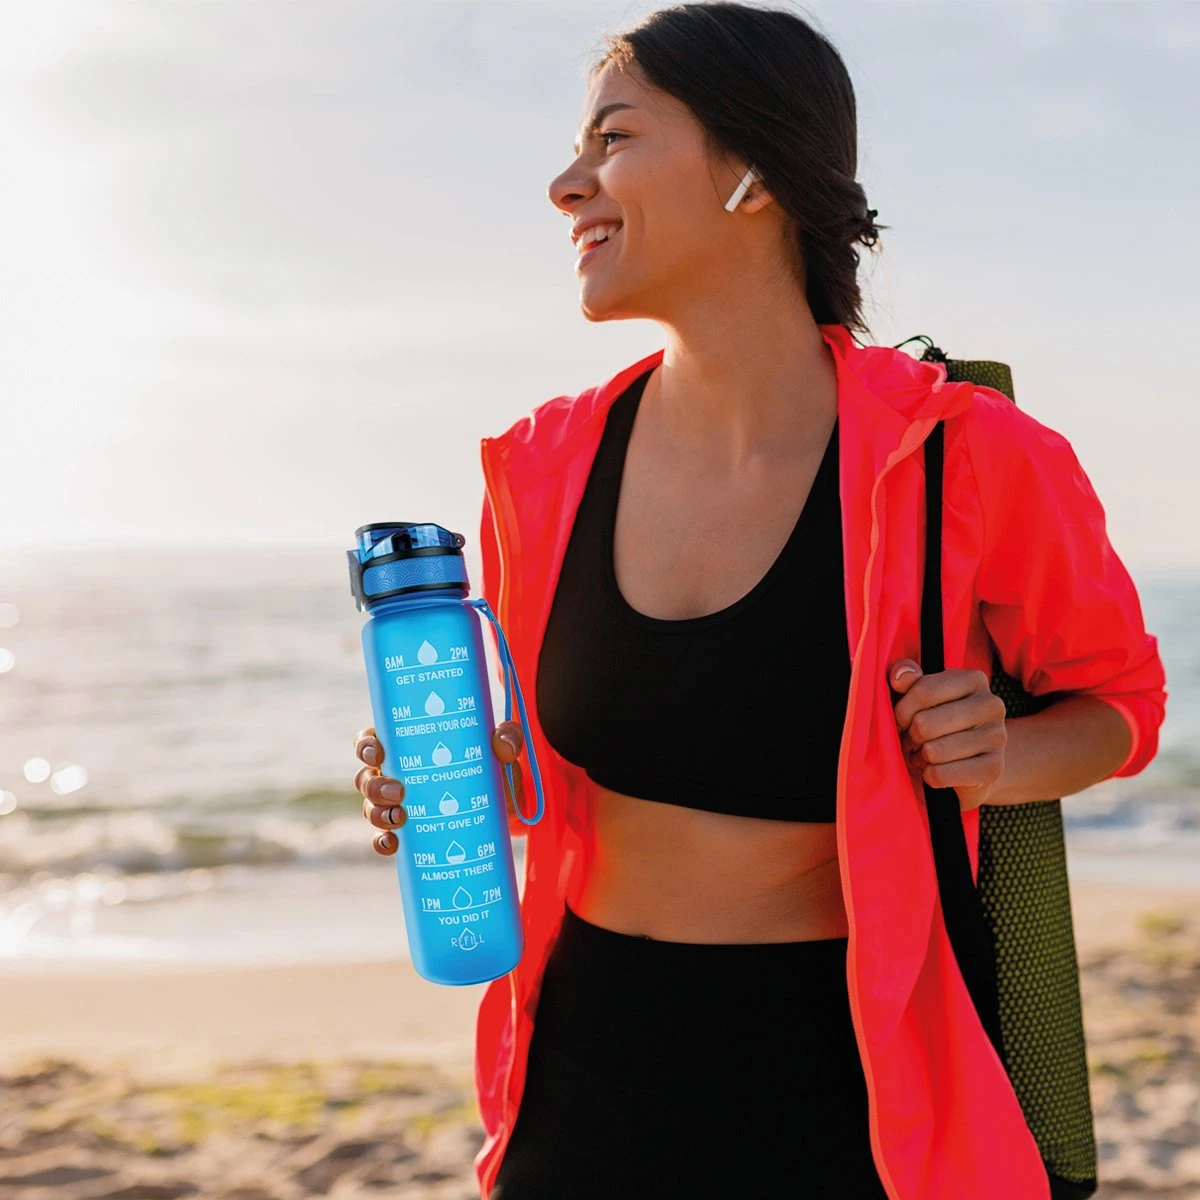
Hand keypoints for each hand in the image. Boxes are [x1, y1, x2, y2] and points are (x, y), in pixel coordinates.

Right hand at [352, 720, 528, 853]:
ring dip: (377, 813)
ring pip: (371, 807)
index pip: (372, 741)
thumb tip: (502, 744)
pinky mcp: (410, 832)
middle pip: (366, 777)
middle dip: (374, 785)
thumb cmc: (496, 768)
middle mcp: (396, 774)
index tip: (378, 753)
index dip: (366, 746)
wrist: (508, 810)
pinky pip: (384, 838)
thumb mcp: (503, 750)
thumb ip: (508, 737)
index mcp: (408, 746)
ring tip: (399, 817)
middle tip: (399, 792)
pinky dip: (382, 842)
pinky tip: (393, 844)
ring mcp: (399, 805)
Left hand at [888, 660, 1006, 812]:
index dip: (902, 711)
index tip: (900, 721)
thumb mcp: (922, 694)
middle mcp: (991, 705)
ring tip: (925, 755)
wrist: (972, 759)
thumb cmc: (938, 720)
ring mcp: (997, 737)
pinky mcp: (993, 768)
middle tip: (913, 741)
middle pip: (925, 723)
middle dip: (910, 736)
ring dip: (920, 757)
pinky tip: (935, 770)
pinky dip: (930, 776)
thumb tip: (899, 676)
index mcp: (974, 680)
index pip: (924, 690)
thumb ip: (908, 677)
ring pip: (933, 751)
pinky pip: (942, 774)